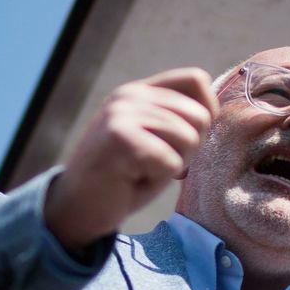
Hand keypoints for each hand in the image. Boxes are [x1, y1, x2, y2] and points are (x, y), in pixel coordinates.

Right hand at [44, 67, 217, 254]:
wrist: (76, 209)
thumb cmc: (121, 180)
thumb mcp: (152, 140)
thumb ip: (176, 121)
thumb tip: (214, 114)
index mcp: (139, 91)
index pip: (197, 80)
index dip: (206, 113)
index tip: (185, 143)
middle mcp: (130, 95)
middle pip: (200, 116)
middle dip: (188, 150)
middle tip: (153, 164)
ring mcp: (122, 114)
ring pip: (188, 139)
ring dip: (170, 167)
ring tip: (139, 171)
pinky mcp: (120, 138)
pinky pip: (170, 162)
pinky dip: (156, 181)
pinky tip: (130, 181)